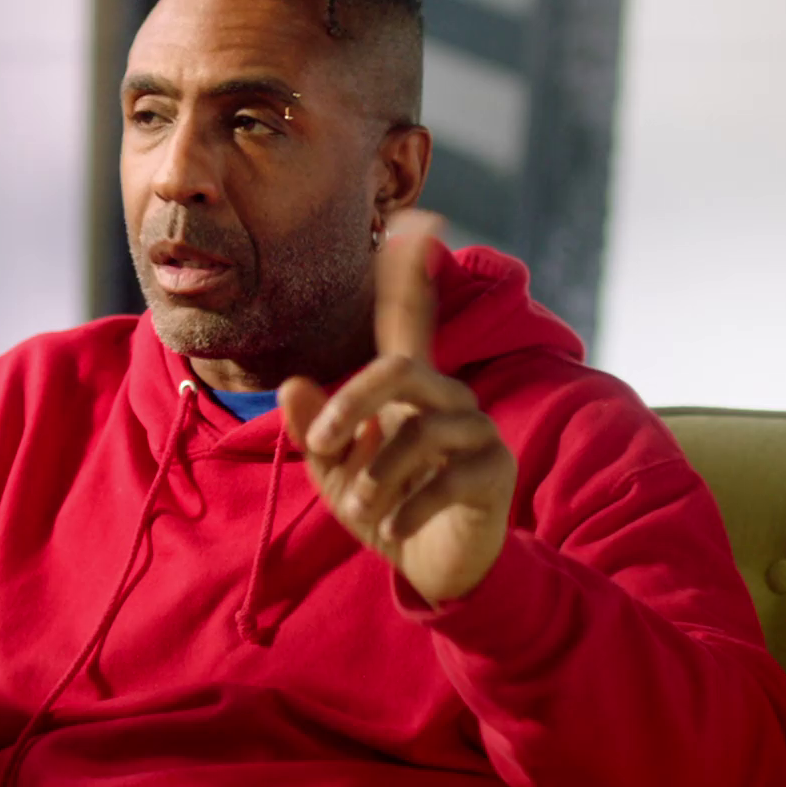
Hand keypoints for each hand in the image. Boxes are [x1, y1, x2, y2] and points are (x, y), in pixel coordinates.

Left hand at [279, 211, 516, 604]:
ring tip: (362, 509)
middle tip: (318, 446)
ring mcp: (475, 429)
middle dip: (352, 404)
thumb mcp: (335, 475)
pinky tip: (394, 532)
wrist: (436, 570)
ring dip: (375, 475)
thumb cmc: (386, 511)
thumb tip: (292, 385)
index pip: (408, 319)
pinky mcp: (494, 468)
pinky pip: (443, 476)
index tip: (418, 216)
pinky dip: (406, 508)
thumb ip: (315, 432)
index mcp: (407, 390)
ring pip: (417, 429)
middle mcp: (446, 396)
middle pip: (399, 368)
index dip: (409, 271)